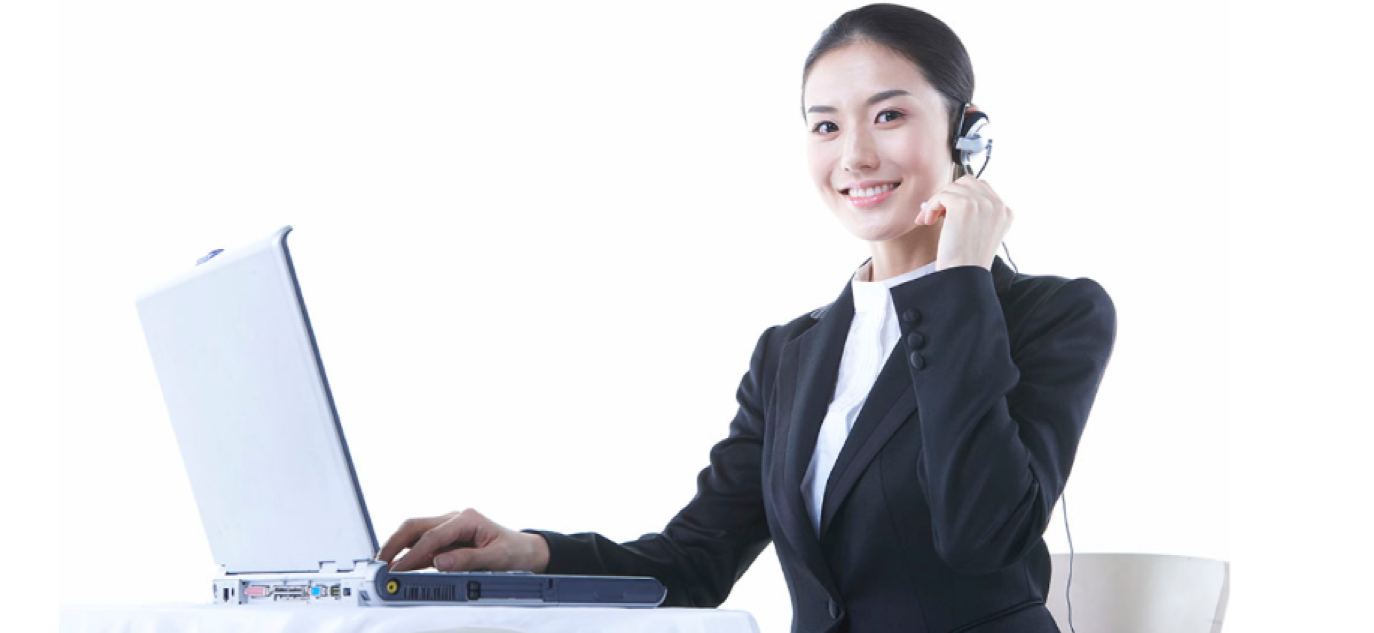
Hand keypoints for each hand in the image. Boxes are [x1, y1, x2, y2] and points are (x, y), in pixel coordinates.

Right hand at [378, 508, 549, 572]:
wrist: (523, 550)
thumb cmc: (514, 551)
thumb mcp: (497, 558)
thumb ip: (468, 559)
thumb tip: (439, 562)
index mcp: (467, 519)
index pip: (433, 536)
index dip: (413, 554)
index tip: (399, 569)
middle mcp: (454, 519)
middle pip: (415, 526)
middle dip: (394, 543)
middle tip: (379, 563)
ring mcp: (448, 527)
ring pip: (414, 532)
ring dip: (396, 547)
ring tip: (382, 566)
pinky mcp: (445, 538)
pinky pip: (420, 544)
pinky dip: (406, 554)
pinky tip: (396, 566)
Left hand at [914, 174, 1013, 271]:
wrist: (964, 275)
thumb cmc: (967, 260)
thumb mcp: (981, 233)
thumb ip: (978, 213)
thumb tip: (953, 197)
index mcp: (1005, 212)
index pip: (982, 188)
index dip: (962, 197)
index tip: (948, 214)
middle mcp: (997, 205)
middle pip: (967, 182)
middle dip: (949, 195)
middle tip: (938, 214)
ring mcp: (982, 203)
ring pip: (952, 188)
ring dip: (936, 202)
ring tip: (931, 220)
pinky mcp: (964, 204)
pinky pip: (941, 195)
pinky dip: (930, 207)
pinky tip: (927, 221)